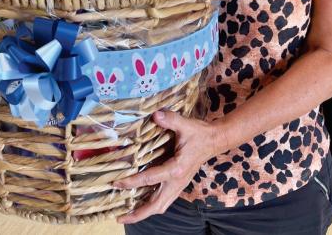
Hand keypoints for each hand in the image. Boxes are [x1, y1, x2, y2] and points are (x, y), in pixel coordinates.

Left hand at [113, 110, 221, 224]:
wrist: (214, 140)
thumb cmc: (199, 133)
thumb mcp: (185, 125)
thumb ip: (170, 120)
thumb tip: (155, 115)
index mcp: (176, 169)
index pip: (149, 179)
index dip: (131, 182)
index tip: (116, 183)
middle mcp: (176, 181)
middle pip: (156, 205)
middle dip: (138, 213)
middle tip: (120, 217)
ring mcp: (179, 185)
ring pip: (161, 206)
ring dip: (145, 212)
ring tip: (128, 215)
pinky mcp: (179, 183)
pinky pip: (164, 200)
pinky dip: (152, 204)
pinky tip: (143, 201)